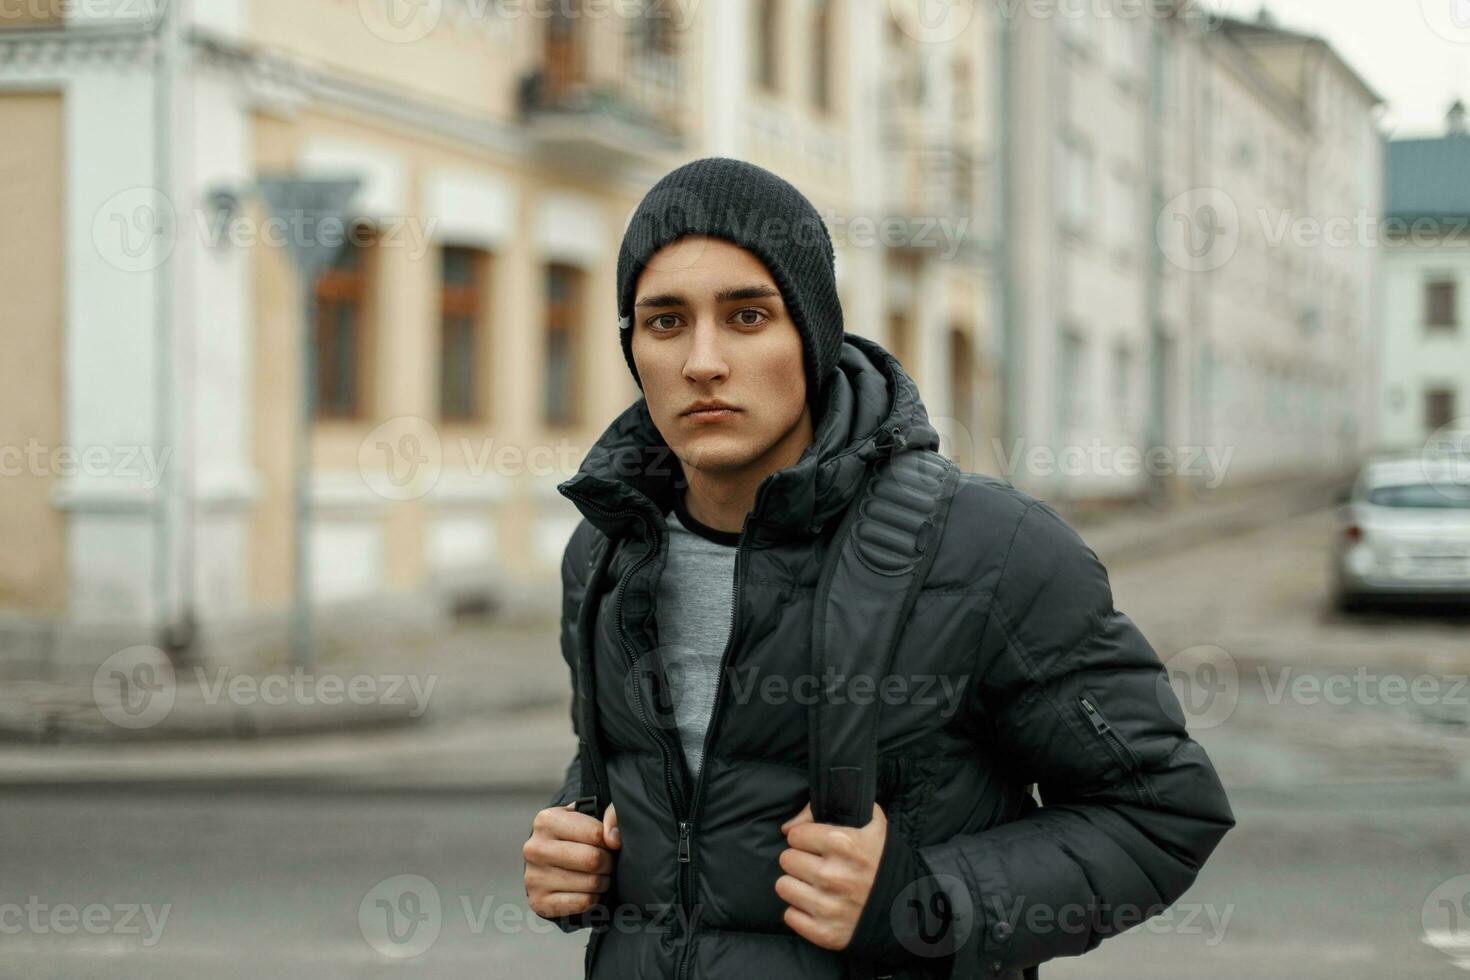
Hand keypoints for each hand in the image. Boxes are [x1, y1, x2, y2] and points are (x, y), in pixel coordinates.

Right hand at [524, 801, 620, 919]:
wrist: (548, 863)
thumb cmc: (574, 837)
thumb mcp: (586, 815)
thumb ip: (610, 815)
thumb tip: (615, 838)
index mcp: (547, 821)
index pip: (595, 833)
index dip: (610, 841)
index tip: (608, 843)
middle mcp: (535, 848)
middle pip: (593, 859)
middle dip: (608, 863)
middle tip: (607, 862)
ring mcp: (534, 877)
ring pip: (591, 883)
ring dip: (603, 882)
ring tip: (598, 875)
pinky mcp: (539, 902)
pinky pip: (583, 903)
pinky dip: (594, 898)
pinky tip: (588, 890)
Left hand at [775, 801, 886, 950]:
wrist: (909, 907)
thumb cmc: (884, 861)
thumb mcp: (870, 823)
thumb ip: (824, 811)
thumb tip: (786, 827)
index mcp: (843, 843)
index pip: (795, 835)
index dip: (805, 838)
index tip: (816, 845)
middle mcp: (833, 875)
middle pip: (786, 859)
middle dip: (800, 860)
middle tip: (817, 865)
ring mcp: (828, 907)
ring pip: (783, 886)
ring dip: (797, 885)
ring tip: (815, 885)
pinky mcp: (824, 933)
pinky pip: (790, 916)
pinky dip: (801, 911)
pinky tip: (818, 906)